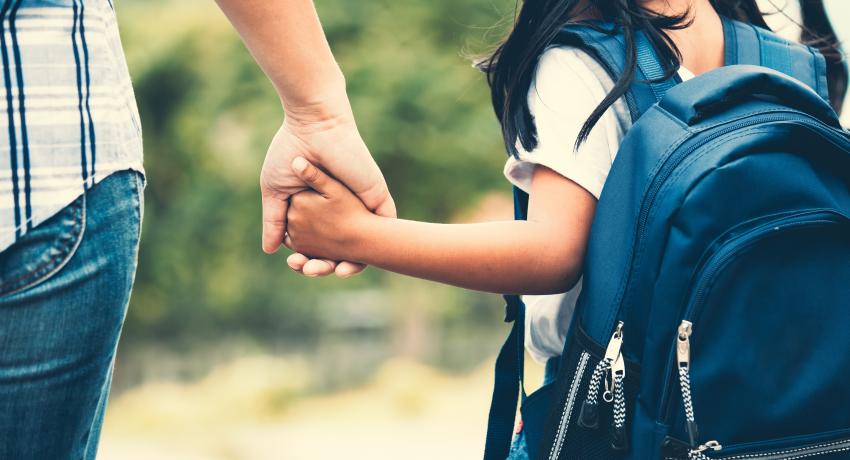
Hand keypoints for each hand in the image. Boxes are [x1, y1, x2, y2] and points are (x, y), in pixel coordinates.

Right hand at [260, 95, 395, 276]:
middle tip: (309, 270)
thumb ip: (275, 221)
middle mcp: (341, 211)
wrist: (315, 127)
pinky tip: (357, 264)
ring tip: (333, 272)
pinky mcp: (377, 199)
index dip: (307, 259)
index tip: (295, 264)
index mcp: (318, 209)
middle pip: (339, 250)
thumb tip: (270, 250)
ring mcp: (360, 207)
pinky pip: (384, 232)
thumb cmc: (291, 153)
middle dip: (325, 266)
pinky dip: (374, 251)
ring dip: (349, 265)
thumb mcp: (276, 192)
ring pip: (362, 247)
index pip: (316, 244)